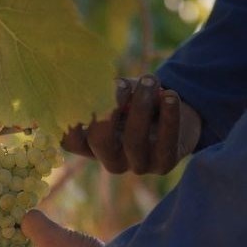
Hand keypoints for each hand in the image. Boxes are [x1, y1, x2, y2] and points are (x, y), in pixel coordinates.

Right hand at [63, 74, 201, 174]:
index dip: (71, 122)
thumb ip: (110, 89)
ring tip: (149, 80)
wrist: (176, 114)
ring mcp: (137, 165)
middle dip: (110, 110)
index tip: (80, 95)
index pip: (70, 141)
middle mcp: (111, 160)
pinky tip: (170, 95)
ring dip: (140, 107)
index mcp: (92, 144)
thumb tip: (106, 84)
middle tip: (122, 85)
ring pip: (134, 141)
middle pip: (100, 141)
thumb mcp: (120, 91)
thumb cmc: (138, 100)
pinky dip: (169, 116)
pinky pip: (166, 142)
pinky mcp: (163, 164)